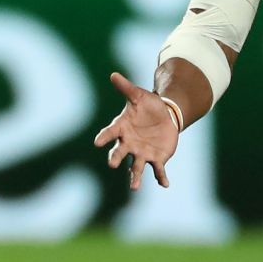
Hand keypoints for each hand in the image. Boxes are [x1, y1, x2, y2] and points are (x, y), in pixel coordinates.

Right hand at [92, 71, 178, 190]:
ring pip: (136, 167)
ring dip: (134, 177)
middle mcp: (128, 143)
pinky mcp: (156, 159)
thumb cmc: (148, 105)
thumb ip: (126, 88)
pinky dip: (161, 178)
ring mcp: (141, 153)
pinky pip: (158, 170)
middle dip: (116, 158)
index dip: (104, 137)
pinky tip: (165, 184)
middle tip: (112, 164)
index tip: (97, 142)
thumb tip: (113, 74)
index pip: (110, 132)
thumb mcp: (138, 95)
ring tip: (134, 187)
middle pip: (120, 152)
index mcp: (122, 128)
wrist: (165, 116)